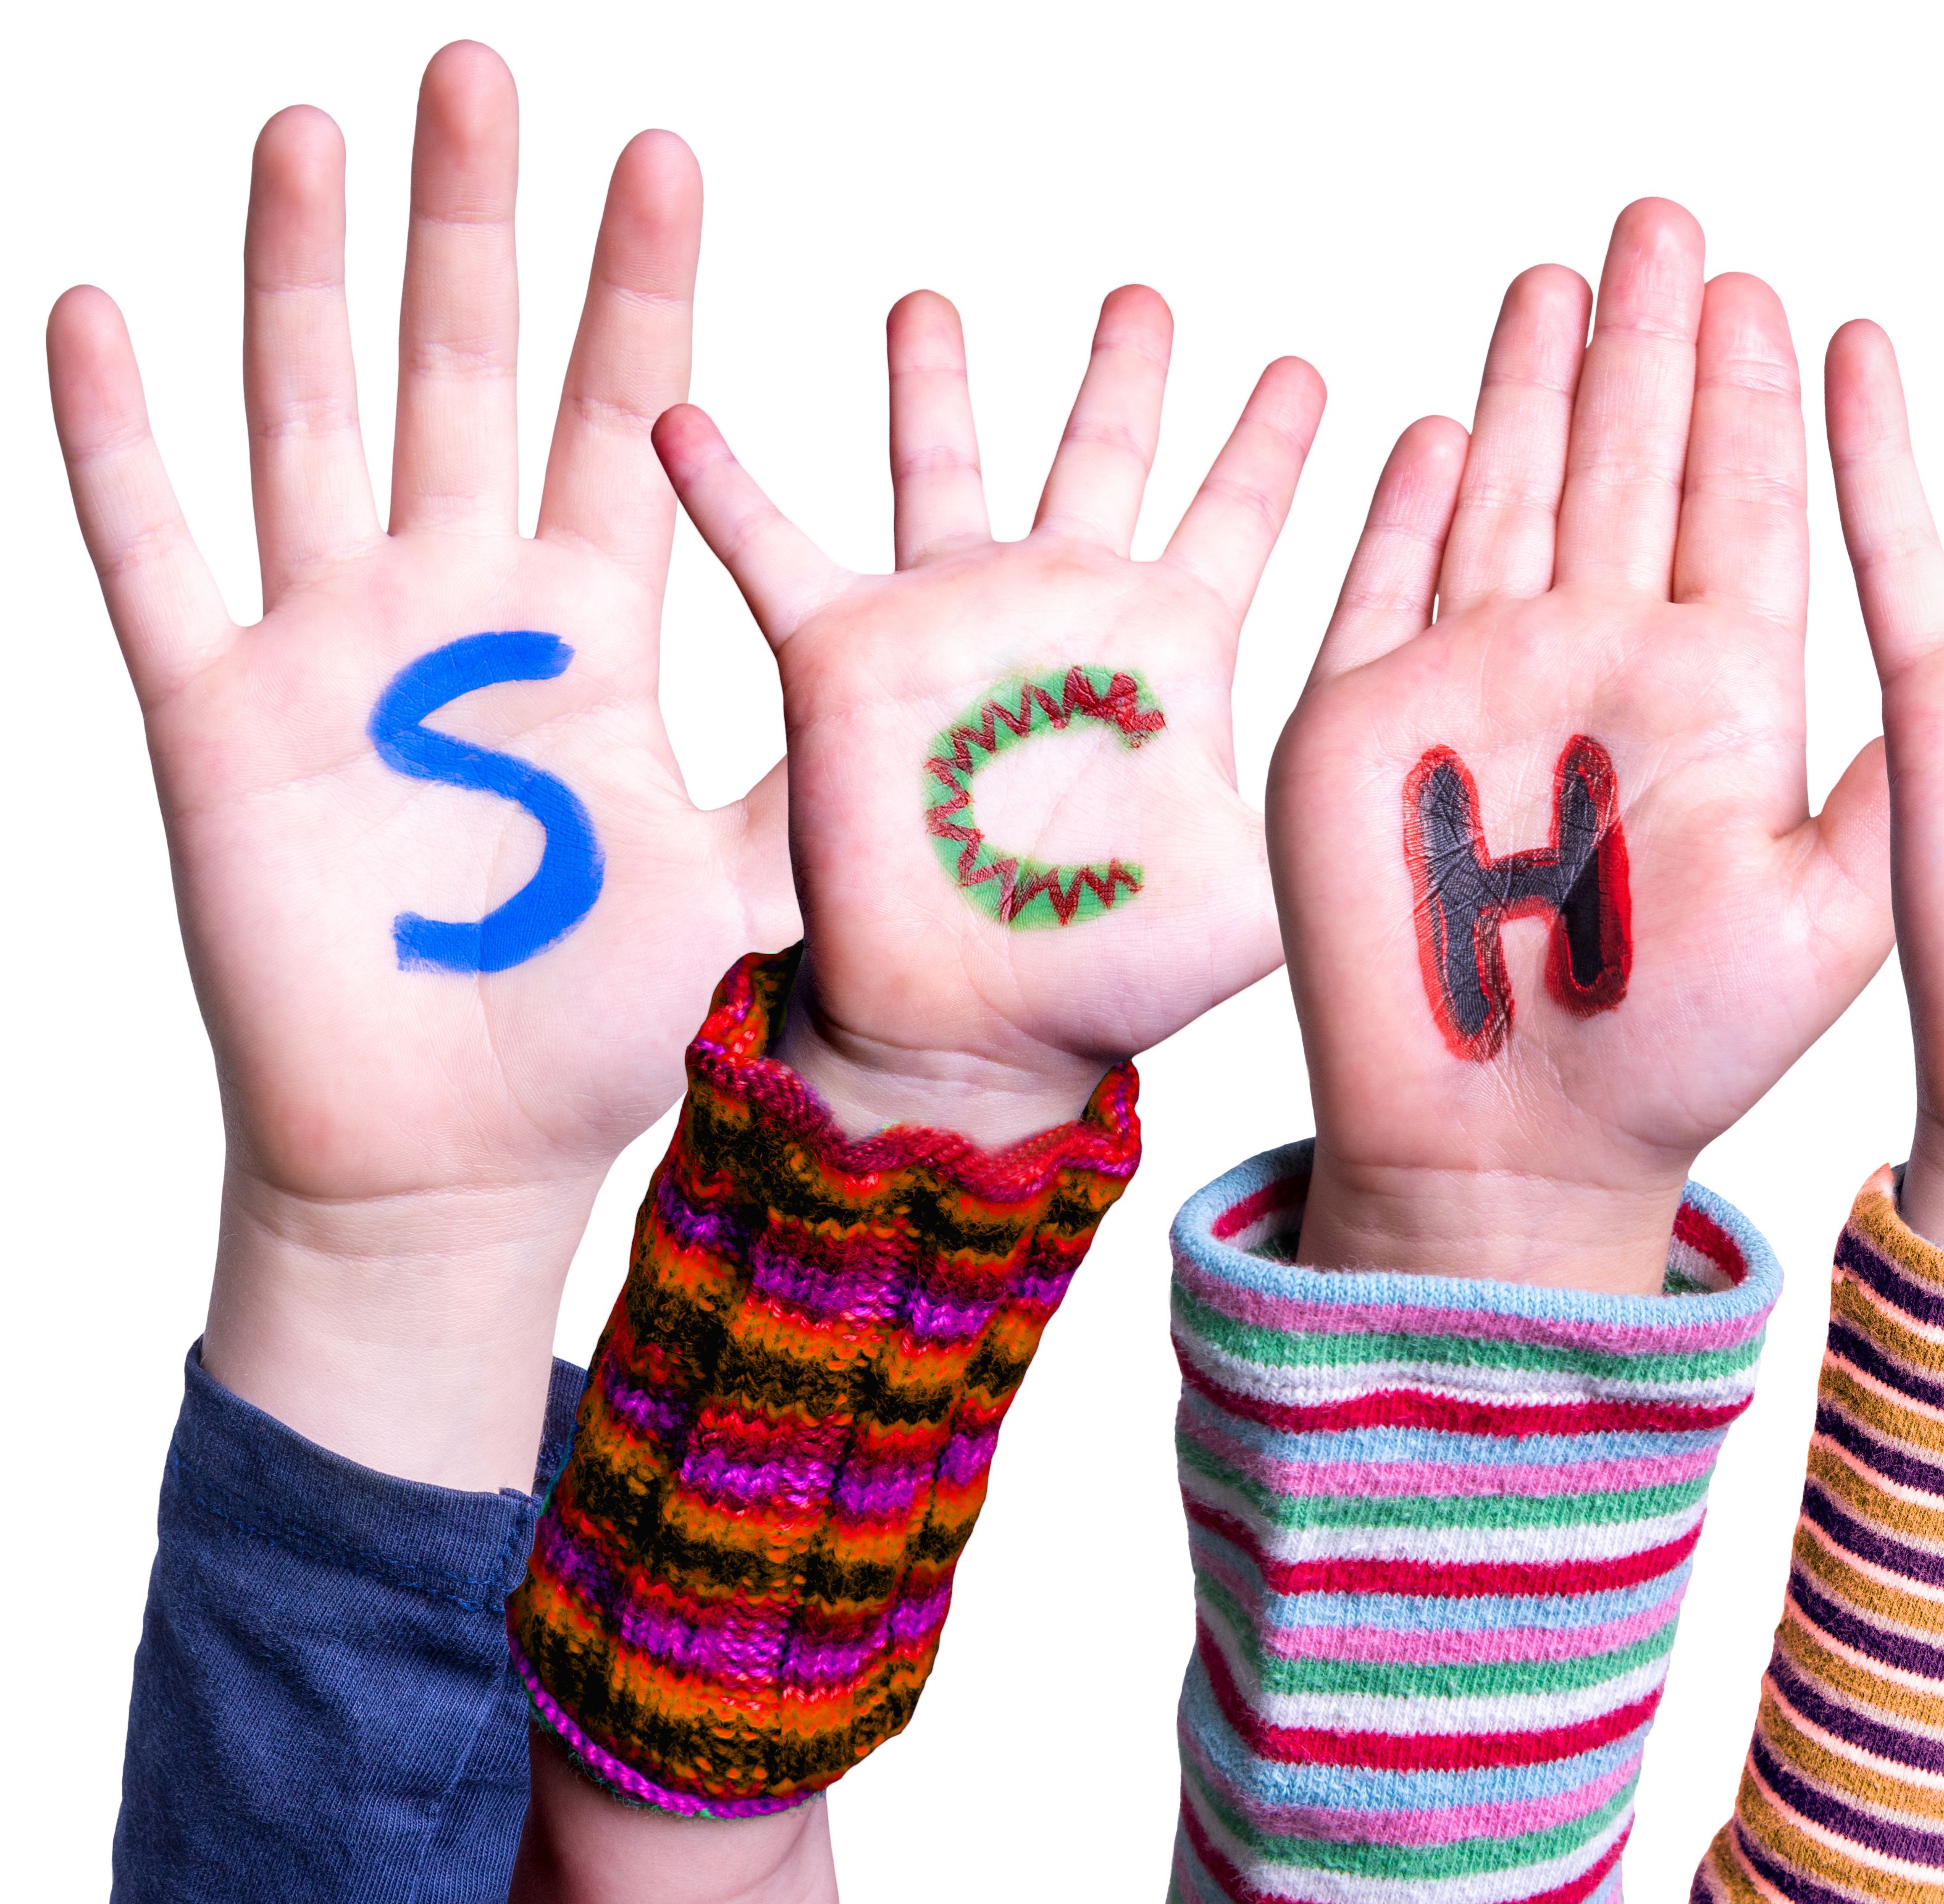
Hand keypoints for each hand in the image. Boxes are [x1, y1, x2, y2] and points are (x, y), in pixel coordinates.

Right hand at [47, 42, 787, 1486]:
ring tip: (319, 126)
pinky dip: (120, 437)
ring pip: (312, 413)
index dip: (640, 287)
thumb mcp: (752, 882)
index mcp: (589, 624)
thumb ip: (833, 784)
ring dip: (306, 271)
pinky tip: (101, 309)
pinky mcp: (220, 718)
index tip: (667, 154)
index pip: (621, 411)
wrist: (466, 1151)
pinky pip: (155, 552)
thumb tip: (994, 730)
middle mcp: (460, 604)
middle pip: (467, 367)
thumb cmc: (607, 1021)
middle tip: (489, 68)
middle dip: (478, 222)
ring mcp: (330, 647)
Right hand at [657, 287, 1316, 1141]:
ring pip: (944, 464)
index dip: (1278, 442)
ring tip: (927, 298)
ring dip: (933, 382)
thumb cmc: (1121, 970)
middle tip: (1146, 293)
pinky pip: (768, 549)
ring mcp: (953, 623)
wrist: (981, 1030)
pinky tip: (677, 411)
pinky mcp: (845, 658)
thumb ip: (1334, 788)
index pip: (1241, 510)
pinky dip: (722, 482)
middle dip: (1124, 372)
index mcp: (1174, 648)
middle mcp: (1066, 610)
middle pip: (1103, 452)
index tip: (1313, 364)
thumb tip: (1441, 738)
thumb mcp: (1266, 873)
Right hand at [1269, 201, 1889, 1291]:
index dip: (1746, 397)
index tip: (1764, 289)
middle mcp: (1603, 666)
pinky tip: (1443, 417)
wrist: (1515, 1152)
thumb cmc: (1678, 1056)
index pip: (1738, 505)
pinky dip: (1410, 501)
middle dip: (1645, 340)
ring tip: (1566, 272)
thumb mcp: (1828, 917)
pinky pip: (1388, 579)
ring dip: (1537, 382)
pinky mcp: (1366, 724)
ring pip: (1515, 490)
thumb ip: (1890, 789)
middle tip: (1670, 220)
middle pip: (1628, 461)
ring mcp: (1481, 685)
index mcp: (1718, 695)